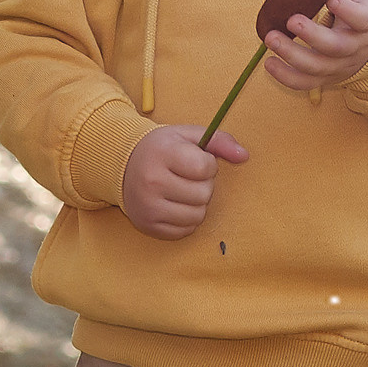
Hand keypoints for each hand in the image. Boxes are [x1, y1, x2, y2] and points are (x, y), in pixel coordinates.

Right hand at [120, 123, 249, 239]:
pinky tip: (174, 204)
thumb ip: (219, 141)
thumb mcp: (187, 136)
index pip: (204, 167)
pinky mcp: (148, 225)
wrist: (123, 166)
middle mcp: (151, 181)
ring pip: (197, 215)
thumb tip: (244, 156)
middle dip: (203, 185)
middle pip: (203, 194)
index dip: (208, 164)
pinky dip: (186, 219)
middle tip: (186, 177)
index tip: (194, 161)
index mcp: (162, 153)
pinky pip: (185, 230)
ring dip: (197, 204)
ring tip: (182, 191)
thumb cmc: (163, 149)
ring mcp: (148, 206)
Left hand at [263, 0, 367, 90]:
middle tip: (291, 20)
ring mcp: (342, 64)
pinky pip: (307, 83)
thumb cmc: (362, 3)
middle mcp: (357, 45)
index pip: (363, 18)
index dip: (348, 11)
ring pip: (318, 67)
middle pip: (337, 47)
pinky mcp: (328, 76)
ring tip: (271, 39)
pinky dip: (286, 78)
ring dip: (292, 55)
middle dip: (312, 35)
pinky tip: (269, 64)